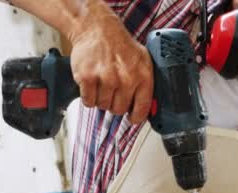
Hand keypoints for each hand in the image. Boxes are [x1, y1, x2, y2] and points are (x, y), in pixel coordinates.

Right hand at [67, 1, 152, 122]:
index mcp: (142, 76)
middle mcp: (126, 78)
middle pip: (119, 110)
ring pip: (102, 106)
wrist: (97, 29)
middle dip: (114, 104)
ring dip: (100, 98)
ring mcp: (106, 78)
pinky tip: (92, 83)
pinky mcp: (88, 78)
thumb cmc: (119, 46)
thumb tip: (149, 107)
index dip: (135, 117)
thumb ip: (145, 83)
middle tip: (112, 91)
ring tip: (101, 82)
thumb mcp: (142, 60)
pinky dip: (88, 96)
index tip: (131, 118)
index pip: (142, 109)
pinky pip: (88, 101)